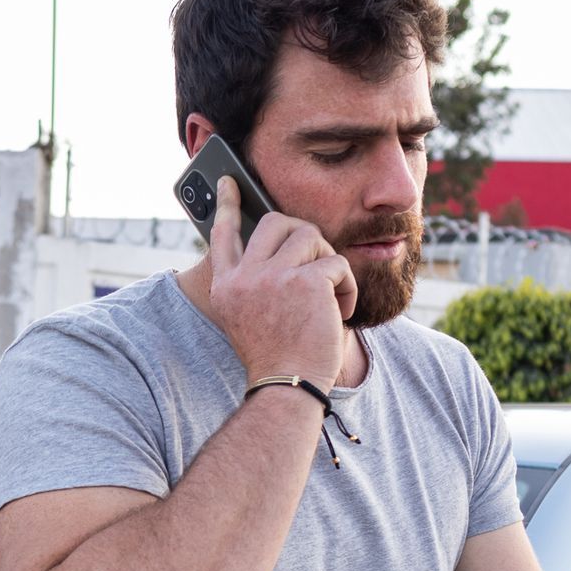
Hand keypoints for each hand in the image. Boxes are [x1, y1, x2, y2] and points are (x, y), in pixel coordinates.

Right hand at [206, 177, 356, 390]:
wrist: (287, 388)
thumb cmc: (278, 360)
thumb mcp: (251, 318)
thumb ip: (258, 282)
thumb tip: (287, 244)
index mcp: (226, 286)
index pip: (223, 234)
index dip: (229, 204)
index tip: (230, 181)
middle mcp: (243, 277)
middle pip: (276, 223)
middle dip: (305, 236)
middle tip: (317, 263)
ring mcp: (272, 276)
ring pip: (311, 237)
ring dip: (328, 264)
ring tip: (330, 298)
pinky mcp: (305, 281)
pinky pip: (337, 263)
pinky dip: (348, 288)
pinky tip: (341, 314)